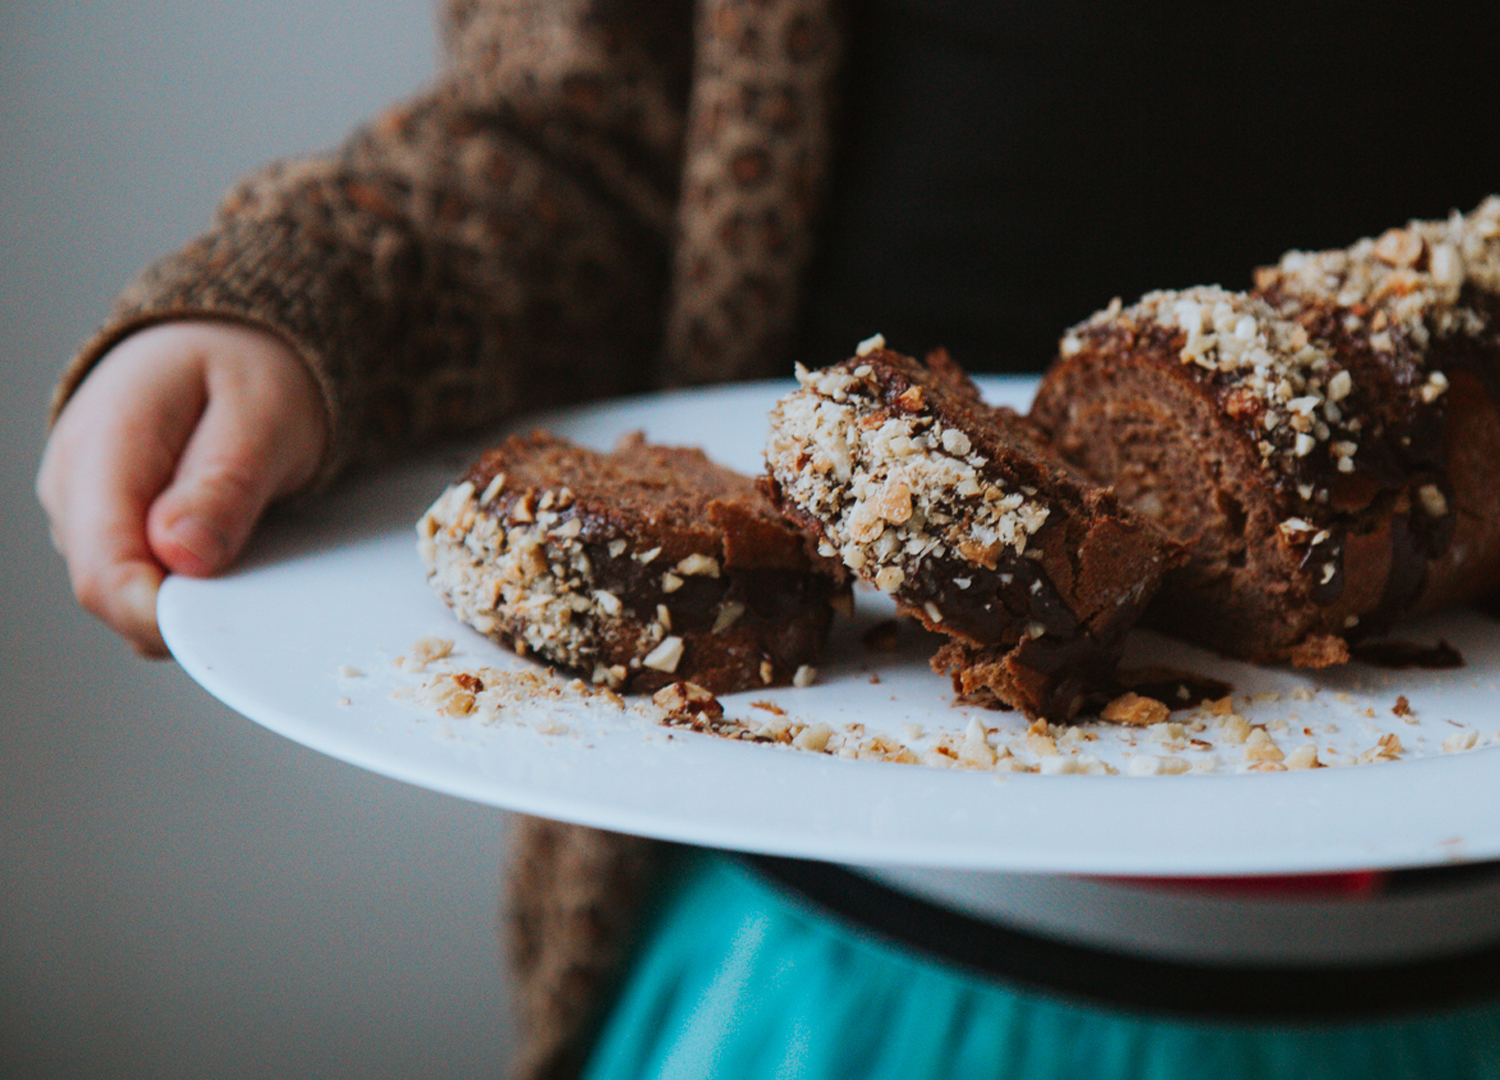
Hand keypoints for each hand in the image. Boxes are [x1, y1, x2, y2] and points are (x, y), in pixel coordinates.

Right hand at [37, 321, 327, 656]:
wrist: (228, 344)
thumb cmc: (247, 370)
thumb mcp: (262, 414)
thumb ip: (224, 484)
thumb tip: (181, 555)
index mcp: (104, 446)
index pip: (104, 569)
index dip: (159, 616)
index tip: (222, 630)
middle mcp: (73, 484)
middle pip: (110, 591)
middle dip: (184, 605)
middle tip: (260, 567)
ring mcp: (82, 509)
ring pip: (125, 592)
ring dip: (189, 591)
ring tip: (245, 536)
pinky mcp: (105, 526)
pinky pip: (140, 578)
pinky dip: (187, 580)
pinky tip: (225, 545)